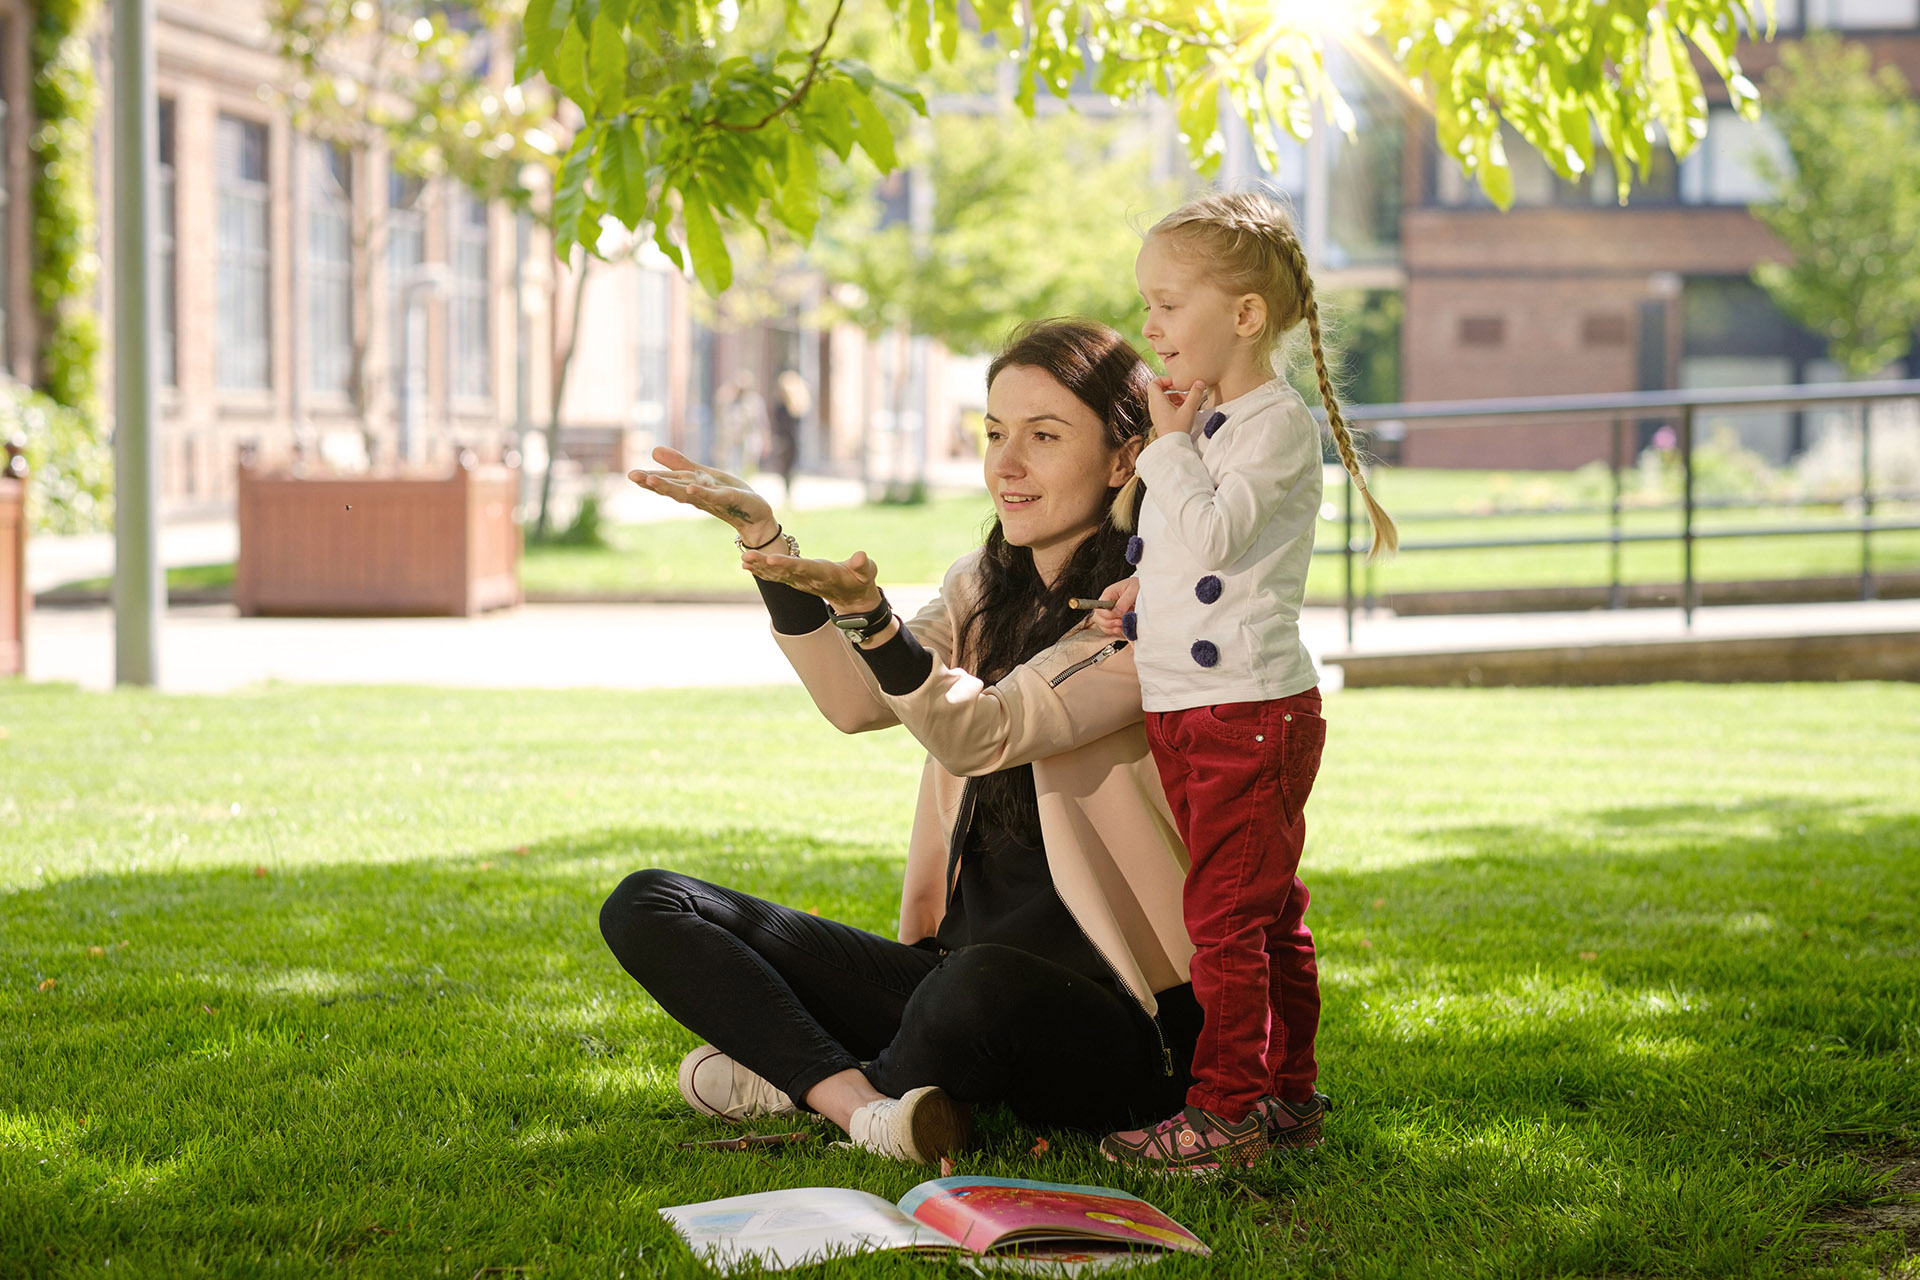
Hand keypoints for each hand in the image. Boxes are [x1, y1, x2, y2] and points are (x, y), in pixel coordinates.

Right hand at [628, 446, 775, 543]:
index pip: (666, 483)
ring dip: (669, 487)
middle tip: (633, 476)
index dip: (649, 479)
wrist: (755, 515)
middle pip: (672, 489)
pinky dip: (701, 492)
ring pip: (687, 493)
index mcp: (689, 488)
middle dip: (653, 482)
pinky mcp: (728, 499)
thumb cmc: (728, 494)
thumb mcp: (702, 475)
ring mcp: (711, 498)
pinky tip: (691, 487)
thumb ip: (680, 464)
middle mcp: (697, 496)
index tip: (631, 474)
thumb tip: (654, 450)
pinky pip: (712, 496)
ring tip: (652, 479)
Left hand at [741, 547, 882, 614]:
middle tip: (748, 557)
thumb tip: (862, 556)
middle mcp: (808, 579)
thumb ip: (864, 566)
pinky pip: (776, 576)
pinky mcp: (796, 581)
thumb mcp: (867, 573)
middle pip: (783, 571)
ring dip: (759, 567)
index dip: (787, 564)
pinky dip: (761, 570)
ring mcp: (800, 582)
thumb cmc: (860, 581)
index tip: (772, 558)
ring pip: (776, 574)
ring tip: (743, 559)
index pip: (803, 568)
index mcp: (823, 574)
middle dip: (765, 564)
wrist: (852, 599)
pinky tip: (747, 564)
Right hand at [1090, 575, 1139, 638]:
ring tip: (1121, 627)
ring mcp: (1110, 612)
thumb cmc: (1138, 586)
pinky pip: (1108, 628)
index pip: (1099, 607)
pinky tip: (1121, 629)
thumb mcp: (1133, 590)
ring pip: (1101, 624)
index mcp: (1109, 594)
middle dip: (1107, 623)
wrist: (1147, 588)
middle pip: (1097, 617)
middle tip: (1120, 623)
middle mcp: (1106, 604)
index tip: (1119, 616)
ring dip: (1110, 628)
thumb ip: (1124, 601)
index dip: (1107, 615)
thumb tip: (1117, 612)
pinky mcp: (1115, 618)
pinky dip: (1113, 631)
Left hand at [1146, 377, 1209, 440]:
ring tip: (1187, 400)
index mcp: (1157, 401)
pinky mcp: (1160, 419)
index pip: (1153, 383)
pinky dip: (1173, 404)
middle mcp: (1154, 406)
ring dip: (1174, 396)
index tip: (1175, 383)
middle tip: (1182, 390)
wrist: (1172, 445)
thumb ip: (1195, 394)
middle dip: (1171, 388)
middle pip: (1158, 390)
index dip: (1164, 379)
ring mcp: (1156, 413)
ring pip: (1162, 398)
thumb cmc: (1177, 429)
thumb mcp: (1189, 409)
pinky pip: (1164, 406)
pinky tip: (1185, 408)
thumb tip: (1199, 382)